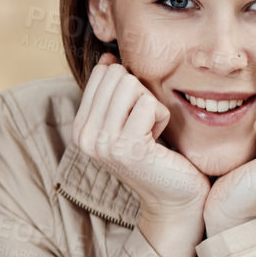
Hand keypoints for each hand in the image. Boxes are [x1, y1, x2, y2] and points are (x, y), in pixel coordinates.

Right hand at [73, 55, 208, 256]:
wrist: (175, 198)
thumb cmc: (158, 155)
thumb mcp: (127, 120)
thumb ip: (113, 92)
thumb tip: (108, 58)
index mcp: (80, 128)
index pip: (103, 74)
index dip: (129, 89)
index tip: (134, 119)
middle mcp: (85, 136)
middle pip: (117, 76)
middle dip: (140, 95)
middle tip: (145, 126)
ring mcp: (103, 143)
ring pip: (131, 86)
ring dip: (151, 106)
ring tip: (151, 133)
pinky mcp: (128, 147)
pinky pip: (148, 104)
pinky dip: (162, 117)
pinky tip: (158, 140)